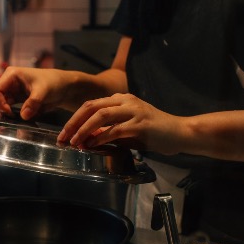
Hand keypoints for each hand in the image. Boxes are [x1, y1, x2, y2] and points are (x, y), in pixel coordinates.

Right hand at [0, 67, 67, 119]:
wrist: (64, 87)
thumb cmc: (54, 82)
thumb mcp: (43, 91)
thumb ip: (33, 103)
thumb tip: (23, 116)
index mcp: (12, 75)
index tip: (9, 112)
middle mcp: (10, 83)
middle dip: (4, 109)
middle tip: (13, 118)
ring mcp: (14, 92)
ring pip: (4, 105)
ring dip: (10, 114)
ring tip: (19, 119)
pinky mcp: (19, 100)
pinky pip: (12, 110)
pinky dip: (17, 115)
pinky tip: (25, 117)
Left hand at [57, 93, 184, 154]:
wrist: (180, 132)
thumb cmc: (154, 132)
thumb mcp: (127, 128)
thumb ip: (109, 130)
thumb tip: (88, 137)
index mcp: (121, 99)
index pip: (90, 105)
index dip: (74, 119)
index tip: (63, 133)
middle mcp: (125, 101)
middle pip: (91, 107)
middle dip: (73, 123)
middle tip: (62, 137)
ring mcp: (133, 111)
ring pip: (100, 116)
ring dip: (84, 130)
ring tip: (74, 142)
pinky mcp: (140, 124)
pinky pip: (115, 129)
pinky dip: (100, 137)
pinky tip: (91, 144)